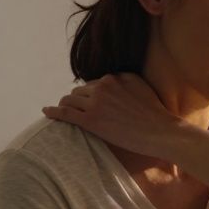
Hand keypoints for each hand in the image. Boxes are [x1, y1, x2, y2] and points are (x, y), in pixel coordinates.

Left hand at [42, 73, 187, 157]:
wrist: (161, 132)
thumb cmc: (157, 115)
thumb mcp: (142, 87)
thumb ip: (125, 80)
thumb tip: (114, 80)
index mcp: (116, 77)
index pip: (95, 82)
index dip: (92, 94)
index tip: (90, 102)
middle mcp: (104, 85)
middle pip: (81, 90)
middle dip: (78, 99)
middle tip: (79, 110)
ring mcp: (96, 102)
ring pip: (70, 99)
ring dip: (67, 105)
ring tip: (63, 111)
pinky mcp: (91, 120)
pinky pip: (65, 112)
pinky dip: (54, 111)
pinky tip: (46, 112)